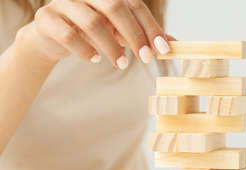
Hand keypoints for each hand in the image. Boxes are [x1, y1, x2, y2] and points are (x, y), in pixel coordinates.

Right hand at [27, 0, 171, 68]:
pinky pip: (67, 34)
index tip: (163, 49)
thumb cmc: (93, 32)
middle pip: (115, 6)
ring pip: (92, 22)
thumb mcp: (120, 32)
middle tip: (146, 59)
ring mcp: (64, 4)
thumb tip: (174, 44)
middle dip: (134, 35)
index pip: (134, 3)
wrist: (53, 36)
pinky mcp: (47, 19)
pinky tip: (95, 59)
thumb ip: (144, 36)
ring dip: (111, 46)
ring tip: (121, 64)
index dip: (150, 26)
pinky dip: (85, 50)